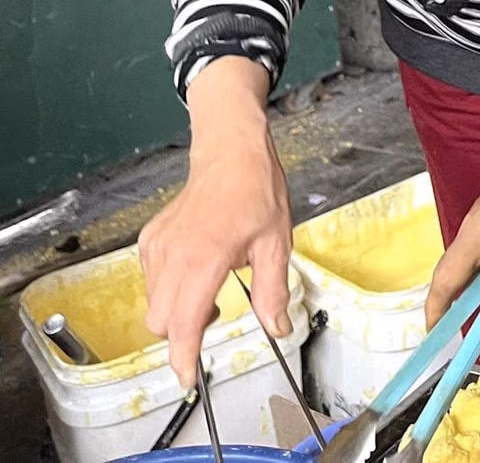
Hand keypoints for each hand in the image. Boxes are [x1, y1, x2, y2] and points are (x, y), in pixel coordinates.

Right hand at [139, 58, 290, 388]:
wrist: (230, 154)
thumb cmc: (256, 192)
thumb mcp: (276, 243)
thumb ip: (273, 291)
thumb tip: (277, 328)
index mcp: (203, 260)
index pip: (183, 323)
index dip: (183, 357)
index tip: (188, 378)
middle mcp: (171, 257)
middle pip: (160, 322)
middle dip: (182, 332)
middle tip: (215, 313)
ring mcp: (155, 247)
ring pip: (154, 303)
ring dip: (177, 308)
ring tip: (211, 283)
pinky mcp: (149, 240)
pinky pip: (151, 280)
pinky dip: (169, 287)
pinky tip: (196, 266)